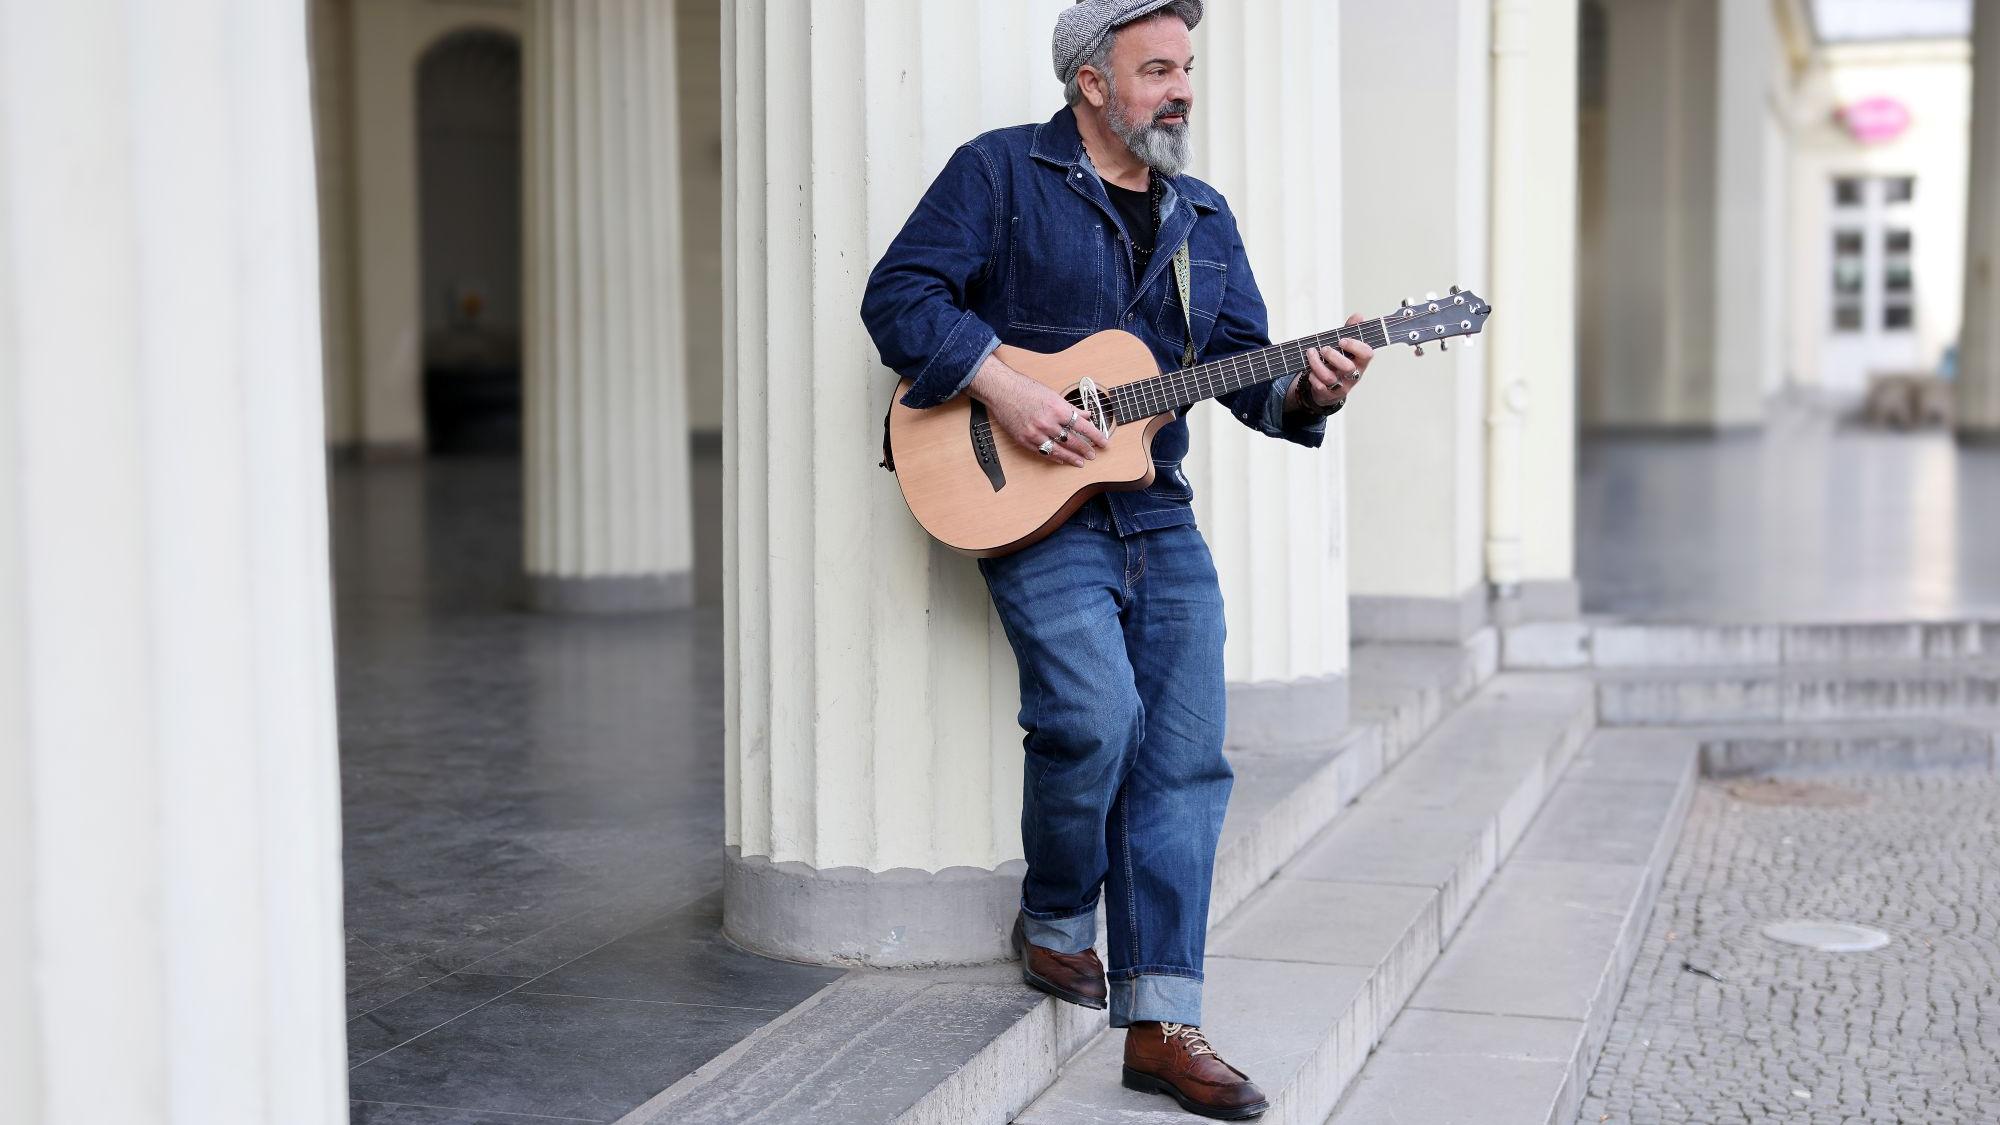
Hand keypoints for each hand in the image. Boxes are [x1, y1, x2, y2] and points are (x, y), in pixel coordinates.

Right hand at [967, 354, 1108, 467]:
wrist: (1002, 390)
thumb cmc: (1026, 389)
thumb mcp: (1052, 395)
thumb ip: (1070, 407)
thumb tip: (1086, 415)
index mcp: (1057, 409)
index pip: (1083, 426)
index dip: (1095, 436)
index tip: (1103, 442)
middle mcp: (1048, 422)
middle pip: (1072, 440)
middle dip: (1085, 449)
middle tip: (1093, 455)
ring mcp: (1036, 433)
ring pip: (1058, 450)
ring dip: (1071, 457)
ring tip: (1081, 462)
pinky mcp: (1024, 440)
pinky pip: (1043, 452)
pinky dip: (1054, 457)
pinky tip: (1061, 459)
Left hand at [1298, 314, 1374, 409]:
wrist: (1329, 390)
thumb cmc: (1339, 364)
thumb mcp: (1346, 348)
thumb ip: (1351, 331)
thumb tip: (1358, 316)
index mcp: (1361, 361)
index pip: (1367, 354)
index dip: (1355, 346)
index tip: (1342, 340)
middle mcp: (1353, 375)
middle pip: (1348, 367)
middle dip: (1333, 356)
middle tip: (1324, 348)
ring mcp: (1341, 386)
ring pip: (1329, 377)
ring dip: (1317, 363)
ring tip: (1311, 353)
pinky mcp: (1328, 394)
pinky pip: (1319, 387)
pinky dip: (1312, 377)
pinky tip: (1309, 370)